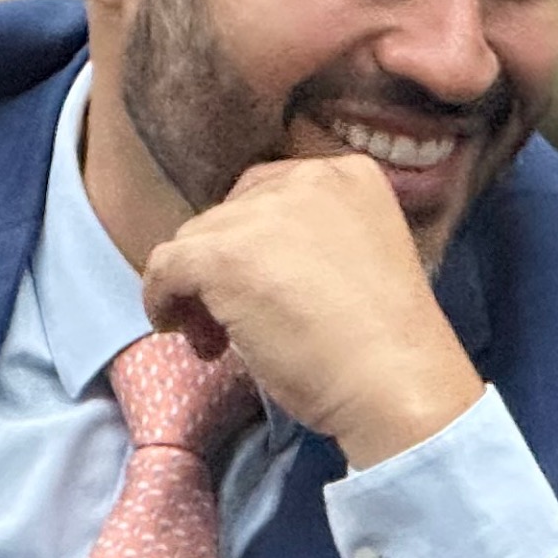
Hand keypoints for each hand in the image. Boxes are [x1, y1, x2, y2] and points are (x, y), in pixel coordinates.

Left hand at [140, 154, 484, 469]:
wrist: (394, 382)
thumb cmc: (386, 345)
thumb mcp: (359, 260)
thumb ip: (311, 242)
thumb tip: (245, 266)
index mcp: (349, 175)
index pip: (271, 193)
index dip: (254, 242)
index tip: (259, 287)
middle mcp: (307, 179)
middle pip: (231, 213)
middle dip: (225, 264)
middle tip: (236, 321)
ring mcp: (262, 214)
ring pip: (195, 239)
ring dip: (199, 288)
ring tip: (219, 341)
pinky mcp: (224, 254)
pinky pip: (165, 267)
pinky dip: (162, 298)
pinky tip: (181, 330)